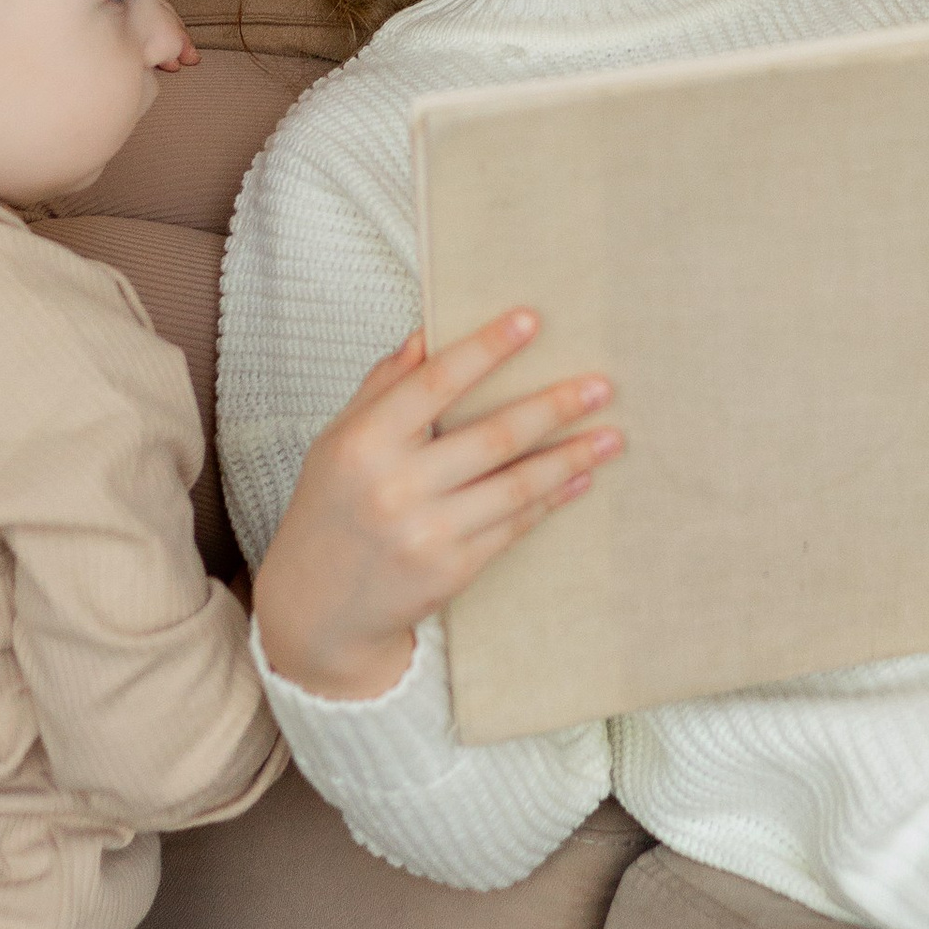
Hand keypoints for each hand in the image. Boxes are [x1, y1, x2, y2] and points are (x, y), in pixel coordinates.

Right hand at [252, 312, 619, 704]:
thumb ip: (382, 387)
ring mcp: (427, 533)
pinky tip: (580, 478)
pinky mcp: (452, 570)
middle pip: (493, 436)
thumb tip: (426, 335)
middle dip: (554, 407)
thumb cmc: (330, 509)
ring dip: (570, 458)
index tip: (531, 320)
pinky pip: (514, 526)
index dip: (485, 349)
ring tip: (611, 435)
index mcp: (363, 443)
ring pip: (516, 485)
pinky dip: (551, 499)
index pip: (433, 383)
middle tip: (601, 384)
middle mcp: (395, 487)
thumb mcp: (337, 440)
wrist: (316, 607)